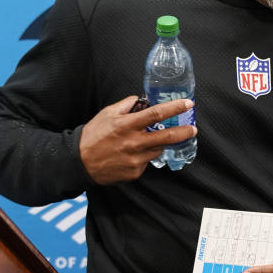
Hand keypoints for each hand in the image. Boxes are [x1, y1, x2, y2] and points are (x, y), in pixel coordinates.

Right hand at [78, 95, 196, 183]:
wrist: (79, 162)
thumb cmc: (92, 135)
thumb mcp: (106, 114)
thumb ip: (126, 105)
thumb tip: (141, 100)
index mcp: (127, 125)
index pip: (156, 114)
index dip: (174, 108)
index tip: (188, 104)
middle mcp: (134, 143)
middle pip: (167, 137)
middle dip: (184, 132)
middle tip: (193, 129)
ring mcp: (135, 159)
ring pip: (158, 149)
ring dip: (161, 144)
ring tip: (153, 139)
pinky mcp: (135, 172)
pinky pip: (146, 161)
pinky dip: (144, 155)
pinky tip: (133, 154)